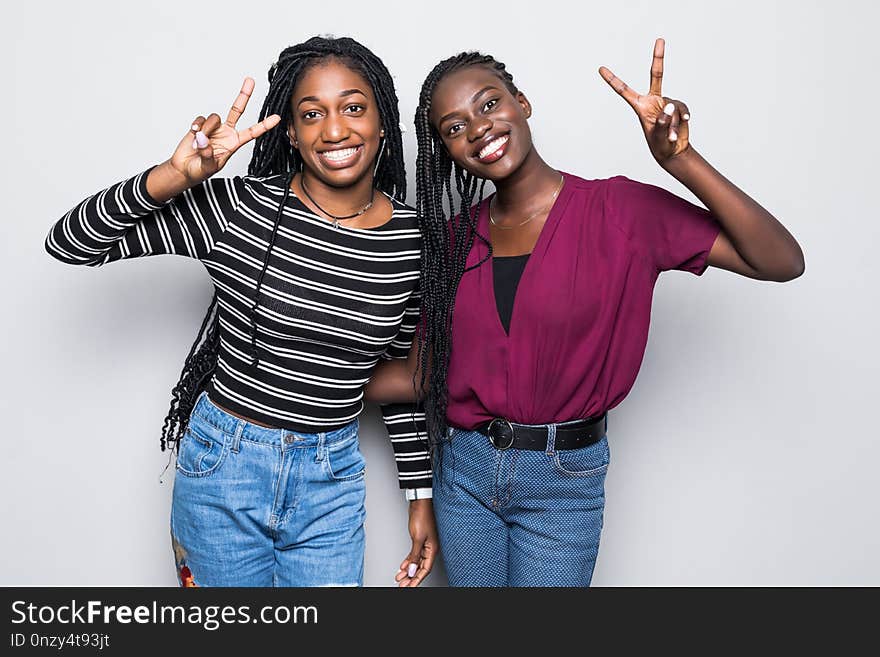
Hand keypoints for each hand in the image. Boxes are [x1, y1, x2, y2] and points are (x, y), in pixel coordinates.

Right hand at [168, 77, 280, 184]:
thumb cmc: (200, 170)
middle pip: (237, 110)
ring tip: (199, 144)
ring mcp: (214, 128)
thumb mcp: (208, 167)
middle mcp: (226, 132)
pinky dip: (197, 127)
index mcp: (234, 143)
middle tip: (250, 80)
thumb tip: (204, 139)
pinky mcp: (200, 125)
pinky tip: (193, 135)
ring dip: (206, 130)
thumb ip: (208, 154)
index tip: (277, 118)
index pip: (252, 133)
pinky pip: (201, 119)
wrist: (184, 168)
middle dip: (244, 95)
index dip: (264, 125)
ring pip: (215, 118)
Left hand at [395, 499, 437, 586]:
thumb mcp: (417, 538)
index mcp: (433, 549)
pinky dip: (408, 561)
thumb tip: (412, 570)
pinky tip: (403, 567)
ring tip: (400, 579)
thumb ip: (415, 556)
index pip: (425, 569)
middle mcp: (430, 548)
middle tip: (403, 586)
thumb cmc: (422, 516)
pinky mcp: (419, 540)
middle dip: (411, 578)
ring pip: (416, 562)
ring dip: (408, 571)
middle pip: (420, 568)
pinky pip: (414, 555)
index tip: (409, 587)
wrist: (420, 503)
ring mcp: (425, 544)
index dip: (417, 580)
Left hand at [599, 38, 691, 164]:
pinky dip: (682, 117)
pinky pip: (682, 109)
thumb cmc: (659, 146)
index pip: (623, 90)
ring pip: (672, 107)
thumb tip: (668, 106)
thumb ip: (661, 122)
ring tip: (670, 136)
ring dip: (672, 124)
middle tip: (660, 39)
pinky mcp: (679, 107)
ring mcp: (667, 102)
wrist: (673, 151)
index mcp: (640, 106)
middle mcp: (653, 100)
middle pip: (656, 75)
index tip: (600, 68)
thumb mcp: (657, 137)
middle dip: (659, 57)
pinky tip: (685, 122)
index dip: (612, 80)